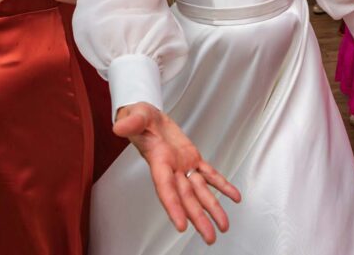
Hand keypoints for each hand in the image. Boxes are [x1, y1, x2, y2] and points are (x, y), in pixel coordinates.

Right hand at [114, 102, 240, 244]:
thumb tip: (120, 127)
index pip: (166, 188)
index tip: (181, 225)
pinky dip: (222, 185)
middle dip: (198, 218)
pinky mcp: (193, 159)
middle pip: (186, 198)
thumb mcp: (135, 116)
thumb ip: (131, 123)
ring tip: (223, 225)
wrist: (149, 117)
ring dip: (213, 208)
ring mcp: (183, 166)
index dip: (173, 207)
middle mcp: (172, 169)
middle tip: (209, 237)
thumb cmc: (140, 119)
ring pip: (200, 191)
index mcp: (158, 161)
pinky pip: (210, 174)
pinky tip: (233, 196)